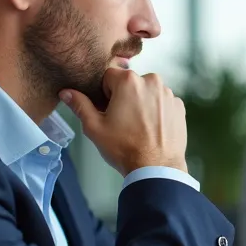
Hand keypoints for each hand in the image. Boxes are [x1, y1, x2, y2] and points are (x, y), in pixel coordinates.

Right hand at [60, 69, 186, 174]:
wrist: (157, 168)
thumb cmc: (124, 148)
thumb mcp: (94, 127)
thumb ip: (80, 105)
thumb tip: (66, 92)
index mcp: (129, 81)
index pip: (108, 76)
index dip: (104, 94)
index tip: (107, 110)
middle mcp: (152, 81)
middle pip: (129, 83)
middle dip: (123, 97)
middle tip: (121, 121)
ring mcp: (168, 93)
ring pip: (147, 92)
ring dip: (141, 103)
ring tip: (137, 127)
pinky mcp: (179, 106)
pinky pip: (162, 102)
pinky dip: (156, 111)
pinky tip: (151, 129)